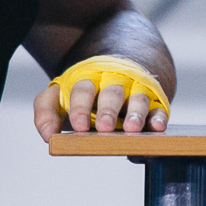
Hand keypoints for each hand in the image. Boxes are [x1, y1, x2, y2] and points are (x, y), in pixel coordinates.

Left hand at [34, 78, 166, 142]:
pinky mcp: (155, 102)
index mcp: (88, 80)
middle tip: (105, 127)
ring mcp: (136, 91)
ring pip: (139, 98)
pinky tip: (157, 128)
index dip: (81, 107)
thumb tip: (47, 135)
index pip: (83, 90)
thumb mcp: (60, 96)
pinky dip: (159, 118)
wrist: (120, 71)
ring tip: (133, 129)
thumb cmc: (85, 93)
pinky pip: (159, 109)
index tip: (80, 126)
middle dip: (108, 110)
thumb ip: (46, 112)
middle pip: (112, 92)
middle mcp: (114, 83)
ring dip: (136, 113)